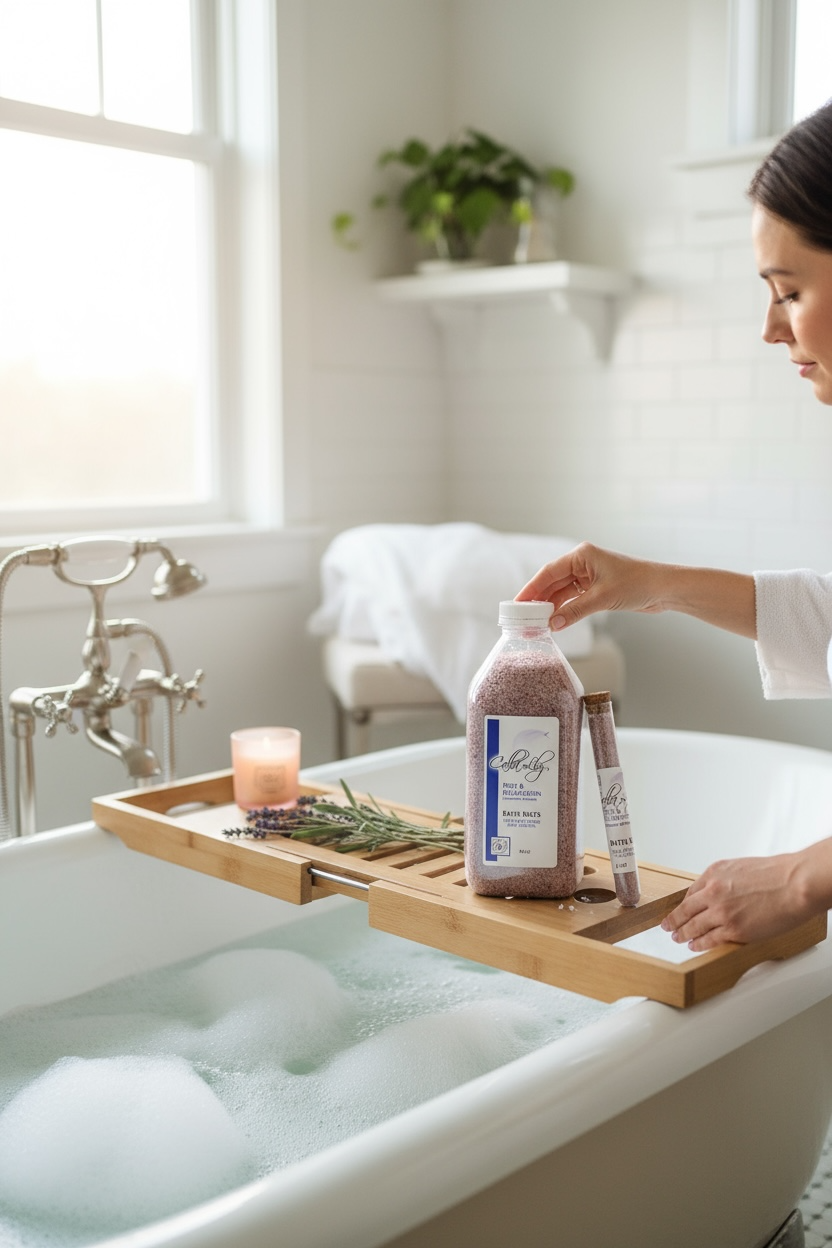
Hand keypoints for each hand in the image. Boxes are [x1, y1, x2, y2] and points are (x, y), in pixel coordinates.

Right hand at [516, 543, 667, 630]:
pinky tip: (554, 621)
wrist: (664, 589)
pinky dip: (563, 610)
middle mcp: (582, 563)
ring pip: (561, 592)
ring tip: (535, 623)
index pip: (548, 572)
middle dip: (538, 600)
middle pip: (552, 582)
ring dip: (550, 607)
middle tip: (522, 617)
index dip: (531, 588)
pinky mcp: (595, 589)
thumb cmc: (638, 583)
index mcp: (581, 555)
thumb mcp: (603, 598)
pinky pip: (572, 599)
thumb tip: (552, 624)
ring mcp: (588, 576)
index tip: (517, 603)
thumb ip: (575, 611)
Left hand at [660, 851, 814, 950]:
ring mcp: (721, 912)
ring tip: (677, 938)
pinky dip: (699, 943)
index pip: (691, 891)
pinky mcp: (733, 929)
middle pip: (686, 910)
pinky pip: (709, 939)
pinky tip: (694, 945)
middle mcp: (712, 891)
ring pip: (694, 926)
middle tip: (667, 926)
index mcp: (714, 873)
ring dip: (683, 933)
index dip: (683, 904)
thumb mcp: (741, 867)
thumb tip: (718, 893)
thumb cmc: (777, 874)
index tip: (678, 910)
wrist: (795, 883)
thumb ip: (725, 880)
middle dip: (674, 920)